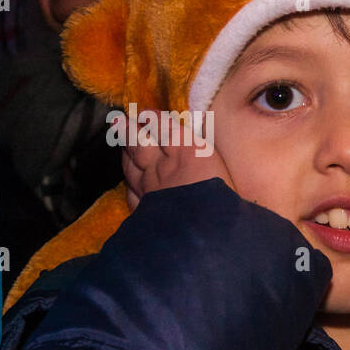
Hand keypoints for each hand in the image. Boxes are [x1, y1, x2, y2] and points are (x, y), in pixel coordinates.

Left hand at [115, 110, 232, 209]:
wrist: (206, 237)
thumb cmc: (228, 203)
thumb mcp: (229, 171)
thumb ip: (214, 155)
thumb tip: (226, 145)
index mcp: (188, 152)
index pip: (165, 129)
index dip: (153, 119)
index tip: (145, 112)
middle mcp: (165, 166)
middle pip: (141, 144)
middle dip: (130, 131)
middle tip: (119, 121)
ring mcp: (151, 190)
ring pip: (132, 166)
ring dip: (125, 152)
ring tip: (120, 142)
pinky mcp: (146, 211)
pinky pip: (132, 193)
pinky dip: (128, 184)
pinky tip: (128, 183)